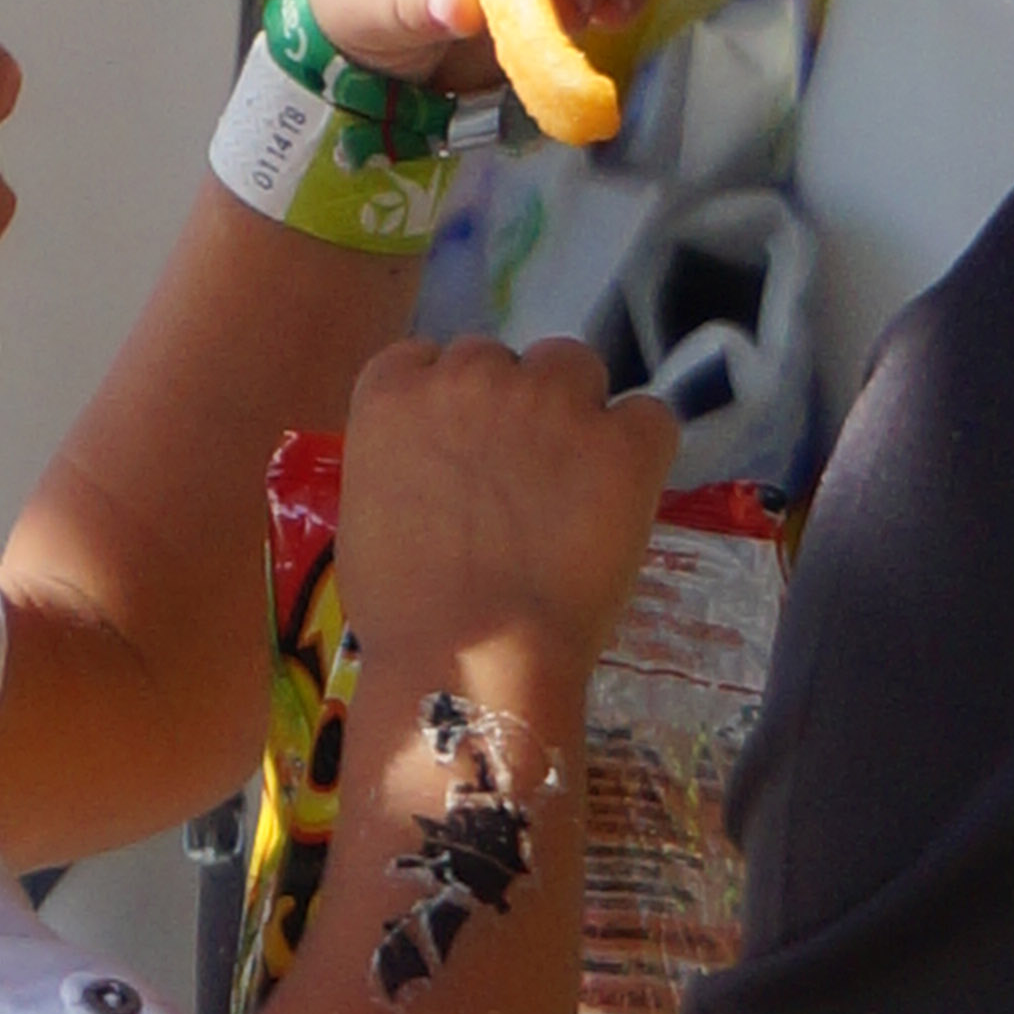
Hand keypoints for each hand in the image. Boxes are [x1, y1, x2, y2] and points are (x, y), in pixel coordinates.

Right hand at [334, 329, 676, 684]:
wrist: (471, 655)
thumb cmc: (402, 609)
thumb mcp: (367, 516)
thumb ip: (400, 463)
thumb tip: (435, 473)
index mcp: (395, 392)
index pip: (427, 359)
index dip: (449, 402)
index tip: (458, 446)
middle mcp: (471, 374)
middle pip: (501, 359)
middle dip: (509, 405)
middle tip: (517, 475)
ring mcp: (550, 400)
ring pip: (573, 366)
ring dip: (574, 407)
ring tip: (576, 479)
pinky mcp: (623, 438)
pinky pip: (647, 413)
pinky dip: (640, 446)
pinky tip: (625, 493)